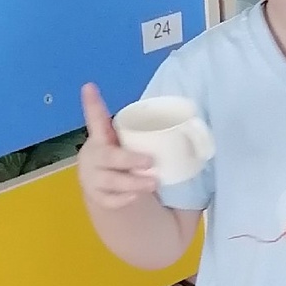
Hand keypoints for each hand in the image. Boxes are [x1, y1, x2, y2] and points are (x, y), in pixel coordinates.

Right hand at [77, 83, 156, 212]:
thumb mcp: (132, 145)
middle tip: (150, 161)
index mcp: (102, 136)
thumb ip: (150, 136)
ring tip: (153, 183)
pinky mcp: (96, 196)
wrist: (106, 188)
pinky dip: (122, 199)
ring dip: (133, 181)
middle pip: (107, 156)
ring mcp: (92, 177)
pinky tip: (135, 196)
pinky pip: (109, 199)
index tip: (90, 86)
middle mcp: (94, 155)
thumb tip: (195, 127)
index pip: (95, 118)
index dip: (92, 103)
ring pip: (111, 180)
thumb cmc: (126, 160)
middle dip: (129, 159)